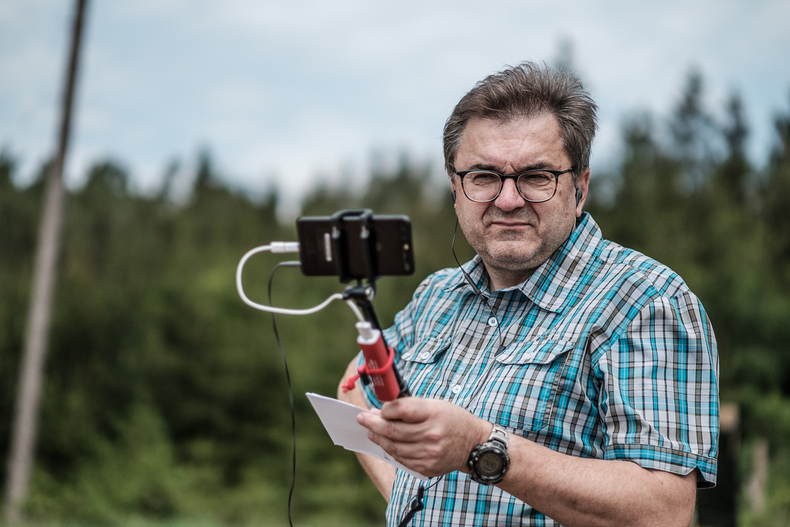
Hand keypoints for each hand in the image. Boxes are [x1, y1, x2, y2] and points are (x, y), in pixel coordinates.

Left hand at [357, 397, 490, 477]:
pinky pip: (402, 460)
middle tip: (362, 419)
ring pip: (394, 447)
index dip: (385, 409)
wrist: (475, 444)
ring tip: (371, 432)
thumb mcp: (435, 405)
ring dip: (378, 439)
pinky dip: (391, 451)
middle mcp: (431, 434)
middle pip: (393, 430)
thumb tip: (381, 412)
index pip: (400, 409)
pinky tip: (386, 444)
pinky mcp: (428, 467)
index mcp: (434, 413)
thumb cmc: (453, 419)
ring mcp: (429, 453)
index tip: (377, 409)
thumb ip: (409, 407)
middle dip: (373, 424)